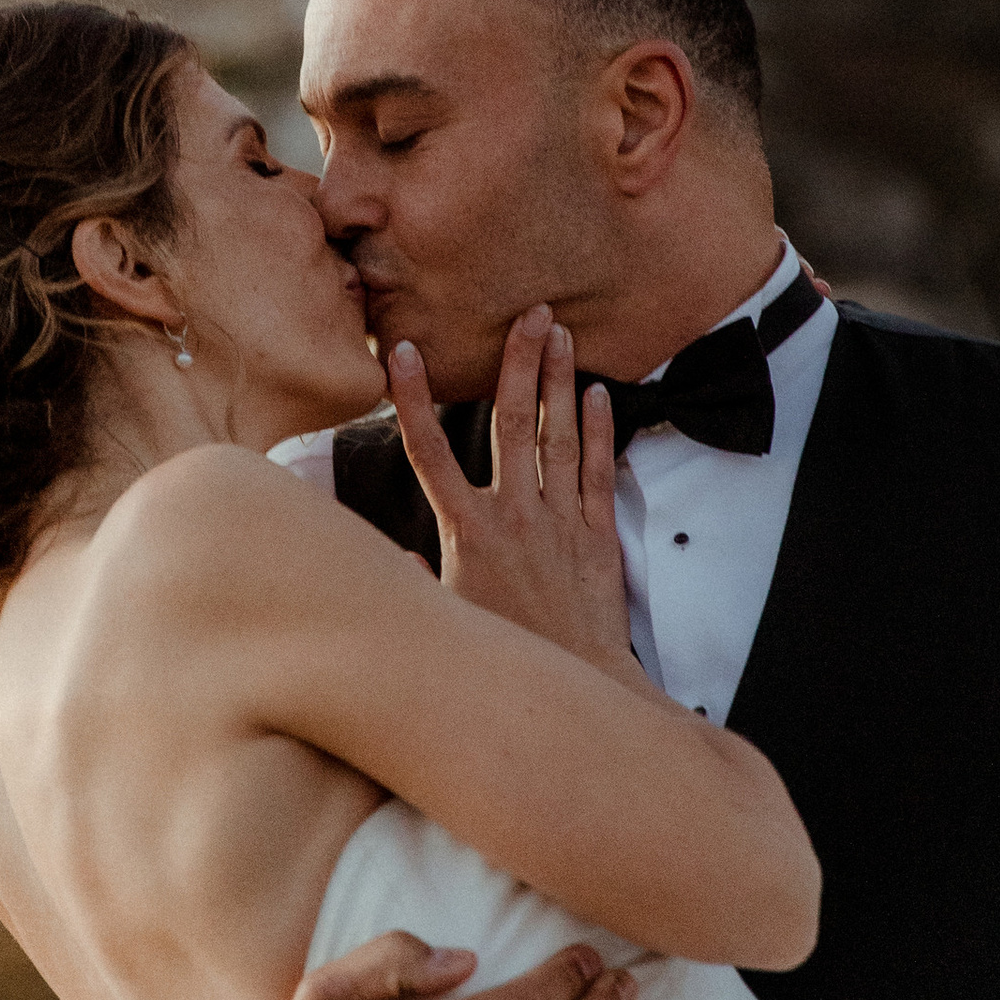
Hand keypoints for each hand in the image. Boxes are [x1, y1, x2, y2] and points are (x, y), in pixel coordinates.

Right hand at [390, 305, 637, 679]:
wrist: (573, 688)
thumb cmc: (501, 656)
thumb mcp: (443, 617)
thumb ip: (415, 577)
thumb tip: (399, 555)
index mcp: (464, 533)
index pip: (428, 452)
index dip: (413, 399)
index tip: (402, 352)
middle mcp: (512, 517)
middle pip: (510, 423)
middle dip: (517, 362)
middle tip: (529, 312)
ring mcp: (558, 523)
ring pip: (558, 437)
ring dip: (559, 381)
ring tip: (562, 334)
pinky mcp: (597, 538)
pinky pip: (596, 473)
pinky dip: (598, 431)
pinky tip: (600, 394)